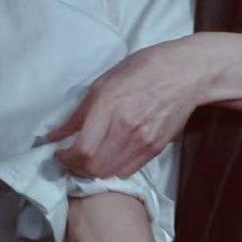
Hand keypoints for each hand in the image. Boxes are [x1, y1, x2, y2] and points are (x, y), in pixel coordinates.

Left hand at [47, 37, 201, 179]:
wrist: (186, 74)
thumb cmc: (143, 69)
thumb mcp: (105, 82)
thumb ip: (79, 113)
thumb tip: (55, 135)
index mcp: (109, 105)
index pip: (82, 150)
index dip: (65, 159)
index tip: (59, 153)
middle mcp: (126, 127)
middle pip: (93, 167)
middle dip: (76, 168)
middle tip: (70, 159)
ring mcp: (143, 141)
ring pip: (109, 173)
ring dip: (92, 172)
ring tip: (87, 161)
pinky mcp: (156, 149)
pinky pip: (127, 171)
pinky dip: (112, 170)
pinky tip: (108, 158)